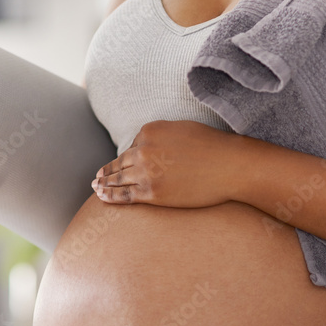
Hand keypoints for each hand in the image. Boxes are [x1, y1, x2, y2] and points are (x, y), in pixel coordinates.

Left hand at [91, 120, 243, 207]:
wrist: (229, 166)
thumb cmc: (212, 147)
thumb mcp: (181, 129)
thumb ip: (160, 136)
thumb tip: (146, 147)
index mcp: (149, 131)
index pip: (132, 146)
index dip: (130, 157)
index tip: (124, 164)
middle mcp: (143, 150)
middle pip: (120, 162)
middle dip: (107, 171)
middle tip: (96, 177)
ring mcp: (146, 173)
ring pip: (118, 179)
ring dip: (104, 184)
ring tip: (96, 187)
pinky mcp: (152, 193)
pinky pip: (124, 196)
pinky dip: (110, 196)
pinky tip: (102, 197)